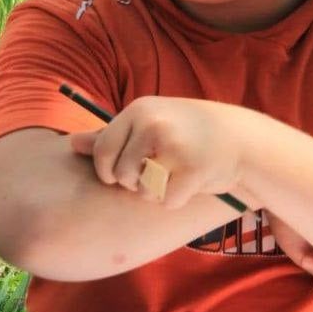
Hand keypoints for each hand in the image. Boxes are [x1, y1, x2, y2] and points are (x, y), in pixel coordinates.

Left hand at [69, 96, 258, 209]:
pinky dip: (177, 200)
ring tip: (174, 175)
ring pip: (142, 190)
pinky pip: (167, 201)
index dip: (107, 171)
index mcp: (139, 110)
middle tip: (157, 171)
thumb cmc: (188, 132)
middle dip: (134, 183)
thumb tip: (72, 144)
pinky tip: (191, 182)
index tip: (122, 174)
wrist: (241, 138)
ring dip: (156, 193)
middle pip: (120, 174)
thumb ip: (111, 135)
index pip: (102, 151)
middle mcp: (153, 123)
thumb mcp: (149, 124)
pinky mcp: (193, 168)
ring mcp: (174, 145)